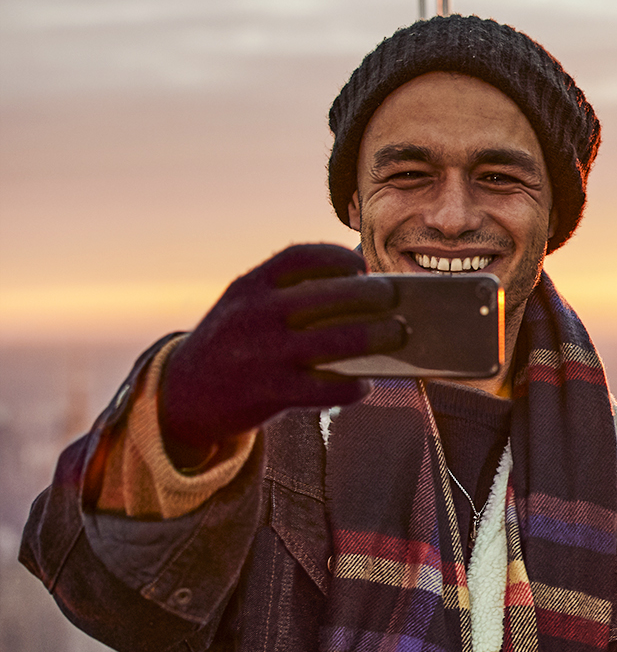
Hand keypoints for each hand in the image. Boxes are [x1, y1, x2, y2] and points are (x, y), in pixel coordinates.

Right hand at [158, 244, 403, 464]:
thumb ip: (287, 291)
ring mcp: (264, 354)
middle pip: (330, 296)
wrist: (183, 395)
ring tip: (398, 335)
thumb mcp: (246, 304)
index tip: (361, 265)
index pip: (299, 257)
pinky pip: (327, 388)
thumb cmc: (235, 342)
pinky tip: (365, 384)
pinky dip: (354, 387)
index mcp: (250, 287)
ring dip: (378, 337)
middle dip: (373, 296)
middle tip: (395, 300)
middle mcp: (256, 315)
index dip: (336, 256)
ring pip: (337, 341)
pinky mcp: (271, 393)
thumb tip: (359, 283)